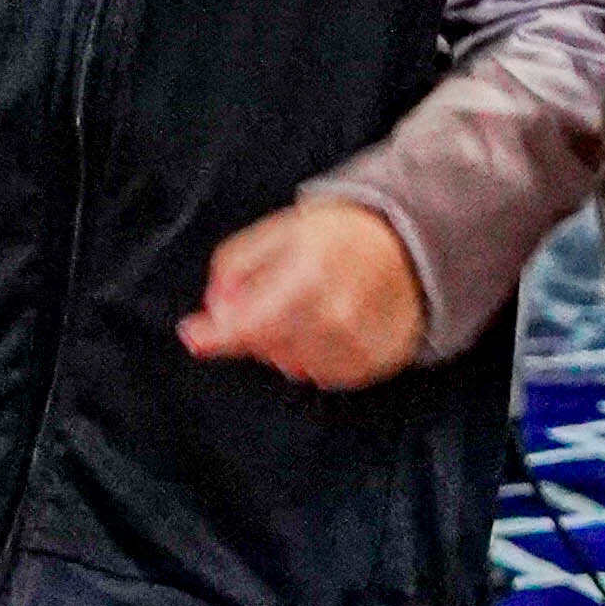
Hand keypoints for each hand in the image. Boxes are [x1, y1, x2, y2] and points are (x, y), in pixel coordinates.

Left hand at [179, 198, 424, 387]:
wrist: (411, 244)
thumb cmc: (342, 233)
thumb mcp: (283, 229)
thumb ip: (238, 263)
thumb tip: (213, 306)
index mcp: (310, 275)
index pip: (249, 323)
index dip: (215, 335)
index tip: (193, 336)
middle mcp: (335, 315)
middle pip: (264, 346)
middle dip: (254, 327)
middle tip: (273, 299)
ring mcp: (356, 343)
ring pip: (290, 365)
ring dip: (282, 345)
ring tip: (305, 310)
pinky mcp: (372, 363)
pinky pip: (321, 376)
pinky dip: (312, 357)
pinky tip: (324, 329)